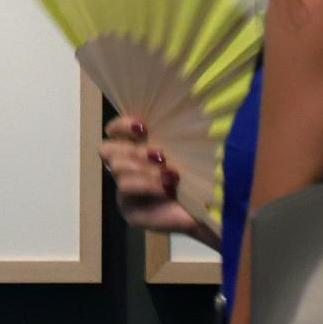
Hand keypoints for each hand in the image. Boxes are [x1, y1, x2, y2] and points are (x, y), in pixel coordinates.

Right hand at [101, 115, 215, 243]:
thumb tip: (156, 113)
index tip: (143, 127)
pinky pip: (125, 190)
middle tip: (160, 155)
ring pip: (118, 169)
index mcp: (137, 149)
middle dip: (135, 150)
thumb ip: (166, 134)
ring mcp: (126, 192)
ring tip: (171, 174)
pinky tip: (167, 188)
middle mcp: (128, 169)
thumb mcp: (182, 148)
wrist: (214, 208)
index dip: (122, 126)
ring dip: (145, 169)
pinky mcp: (129, 210)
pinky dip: (147, 185)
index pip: (113, 131)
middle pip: (107, 149)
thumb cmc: (201, 174)